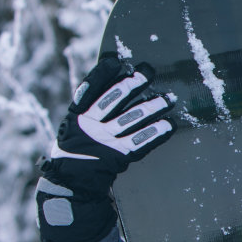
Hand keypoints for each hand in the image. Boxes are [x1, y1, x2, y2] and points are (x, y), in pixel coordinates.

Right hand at [36, 58, 176, 241]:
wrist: (71, 181)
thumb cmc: (77, 148)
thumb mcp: (75, 124)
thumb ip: (91, 104)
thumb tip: (111, 74)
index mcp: (77, 115)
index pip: (90, 89)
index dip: (102, 73)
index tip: (116, 60)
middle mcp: (90, 126)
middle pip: (114, 100)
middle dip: (132, 84)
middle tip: (148, 71)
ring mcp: (105, 142)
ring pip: (131, 119)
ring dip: (152, 107)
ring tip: (169, 98)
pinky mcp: (118, 156)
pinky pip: (141, 142)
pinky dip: (156, 133)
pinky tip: (170, 125)